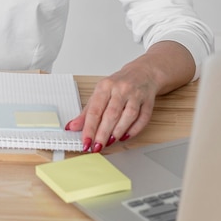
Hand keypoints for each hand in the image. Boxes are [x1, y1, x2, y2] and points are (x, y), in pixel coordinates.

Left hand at [65, 41, 194, 152]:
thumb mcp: (99, 93)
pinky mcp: (148, 102)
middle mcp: (121, 89)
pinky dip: (134, 129)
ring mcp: (136, 95)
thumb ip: (86, 112)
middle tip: (97, 147)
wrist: (142, 73)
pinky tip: (126, 136)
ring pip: (128, 116)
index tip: (85, 141)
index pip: (95, 110)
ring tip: (109, 142)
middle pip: (111, 114)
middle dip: (103, 133)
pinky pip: (142, 118)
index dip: (89, 128)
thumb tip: (72, 126)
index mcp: (105, 86)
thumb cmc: (118, 84)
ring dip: (118, 132)